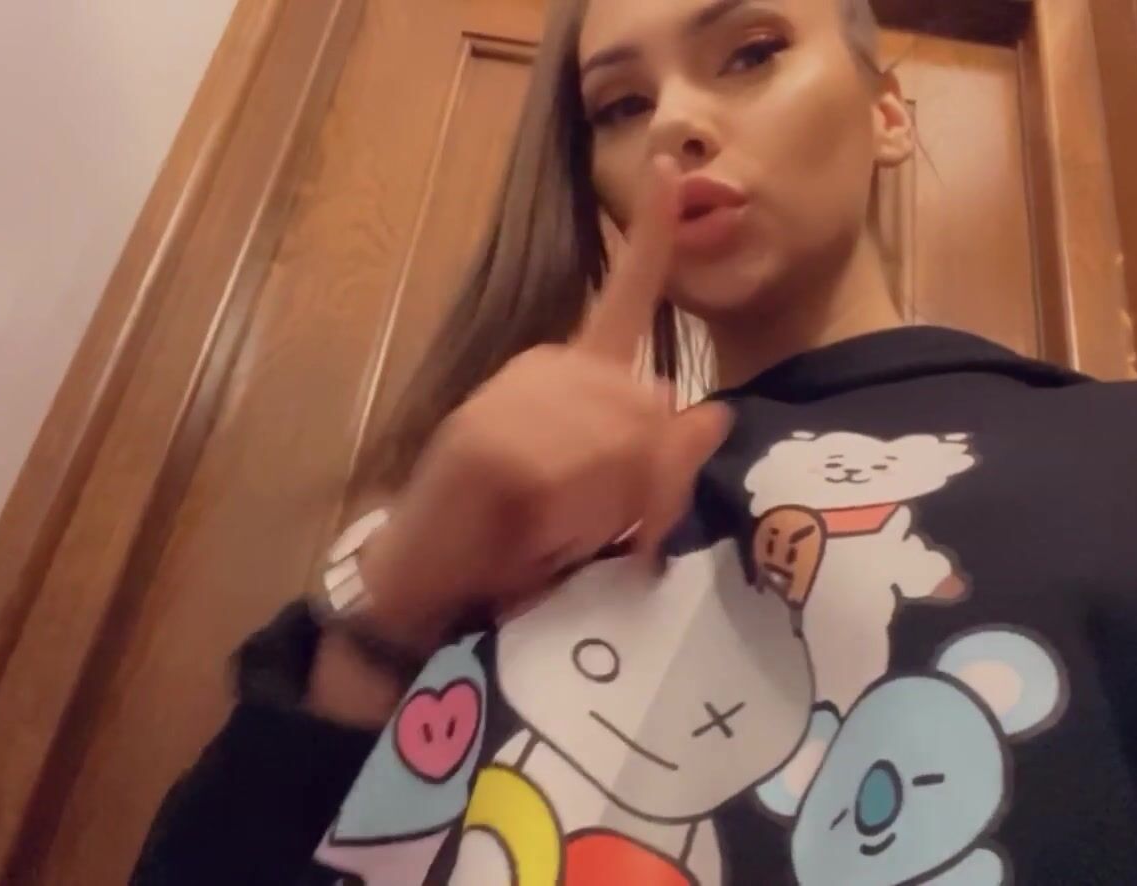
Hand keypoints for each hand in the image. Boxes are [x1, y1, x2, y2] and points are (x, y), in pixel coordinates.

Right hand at [357, 154, 732, 645]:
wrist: (421, 585)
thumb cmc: (515, 543)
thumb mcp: (608, 499)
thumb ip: (661, 456)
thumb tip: (715, 412)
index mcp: (572, 372)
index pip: (624, 296)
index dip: (652, 236)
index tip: (671, 170)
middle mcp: (546, 368)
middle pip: (655, 405)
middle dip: (655, 483)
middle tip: (627, 538)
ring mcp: (516, 397)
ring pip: (626, 440)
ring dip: (615, 507)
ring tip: (571, 540)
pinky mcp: (491, 439)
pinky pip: (576, 472)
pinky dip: (575, 517)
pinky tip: (542, 536)